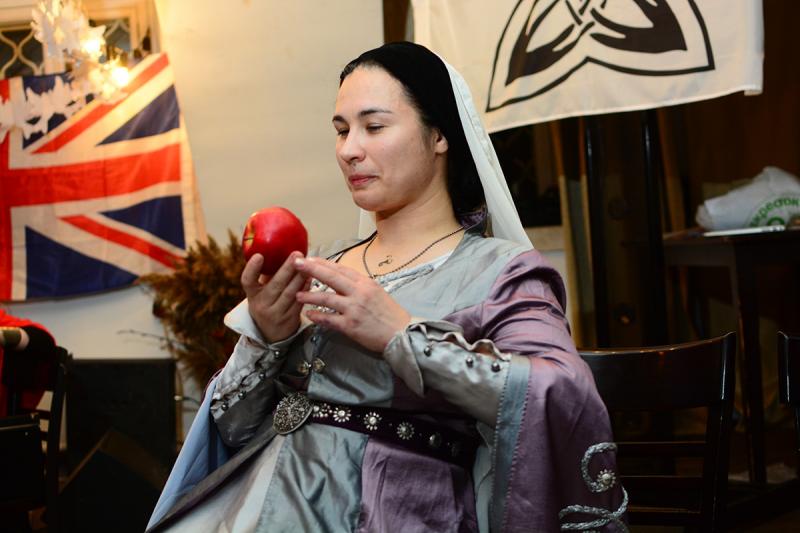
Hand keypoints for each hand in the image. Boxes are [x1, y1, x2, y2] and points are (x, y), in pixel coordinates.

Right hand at [242, 251, 309, 342]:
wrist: (272, 334)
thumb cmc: (268, 303)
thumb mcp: (262, 291)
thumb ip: (269, 274)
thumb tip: (281, 248)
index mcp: (252, 294)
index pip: (247, 281)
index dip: (252, 268)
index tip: (259, 255)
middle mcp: (261, 304)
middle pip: (275, 285)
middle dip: (287, 268)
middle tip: (296, 254)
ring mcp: (275, 313)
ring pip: (290, 293)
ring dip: (300, 277)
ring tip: (308, 264)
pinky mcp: (289, 319)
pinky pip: (299, 301)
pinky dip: (305, 288)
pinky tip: (310, 278)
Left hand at [294, 257, 410, 352]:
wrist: (402, 334)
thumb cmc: (391, 314)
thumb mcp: (377, 292)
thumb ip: (360, 286)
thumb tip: (342, 281)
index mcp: (366, 283)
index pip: (341, 269)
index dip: (323, 263)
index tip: (310, 259)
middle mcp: (359, 292)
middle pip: (331, 277)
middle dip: (311, 269)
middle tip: (297, 264)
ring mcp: (354, 309)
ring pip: (326, 298)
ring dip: (309, 296)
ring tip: (297, 295)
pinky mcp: (350, 325)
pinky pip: (329, 319)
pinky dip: (317, 316)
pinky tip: (308, 314)